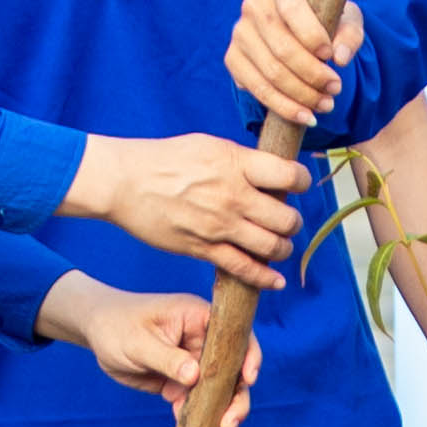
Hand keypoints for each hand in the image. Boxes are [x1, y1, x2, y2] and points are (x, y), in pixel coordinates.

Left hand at [42, 276, 260, 426]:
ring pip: (219, 396)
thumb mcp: (138, 342)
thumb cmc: (117, 326)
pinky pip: (197, 409)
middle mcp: (204, 343)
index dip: (248, 356)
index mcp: (199, 320)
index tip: (248, 379)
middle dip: (236, 402)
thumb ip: (167, 359)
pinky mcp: (183, 385)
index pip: (234, 336)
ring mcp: (196, 366)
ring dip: (223, 422)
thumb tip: (195, 376)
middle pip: (233, 373)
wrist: (98, 333)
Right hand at [72, 132, 307, 289]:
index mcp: (236, 164)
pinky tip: (275, 280)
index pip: (290, 176)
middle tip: (286, 220)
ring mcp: (219, 226)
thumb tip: (271, 170)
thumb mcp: (209, 146)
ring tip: (279, 244)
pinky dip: (265, 278)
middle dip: (293, 222)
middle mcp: (233, 197)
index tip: (298, 184)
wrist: (124, 182)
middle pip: (287, 218)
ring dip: (283, 248)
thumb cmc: (164, 159)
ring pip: (272, 247)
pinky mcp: (203, 249)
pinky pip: (244, 269)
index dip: (302, 181)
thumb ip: (242, 160)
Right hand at [227, 0, 359, 127]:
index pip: (292, 9)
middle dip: (312, 75)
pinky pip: (257, 89)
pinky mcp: (233, 58)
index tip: (331, 57)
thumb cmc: (325, 21)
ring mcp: (239, 33)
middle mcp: (254, 6)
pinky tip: (305, 115)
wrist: (299, 32)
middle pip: (282, 48)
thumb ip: (350, 33)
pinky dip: (283, 107)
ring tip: (326, 105)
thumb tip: (341, 57)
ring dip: (301, 96)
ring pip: (270, 73)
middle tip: (335, 89)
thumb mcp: (346, 19)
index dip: (312, 36)